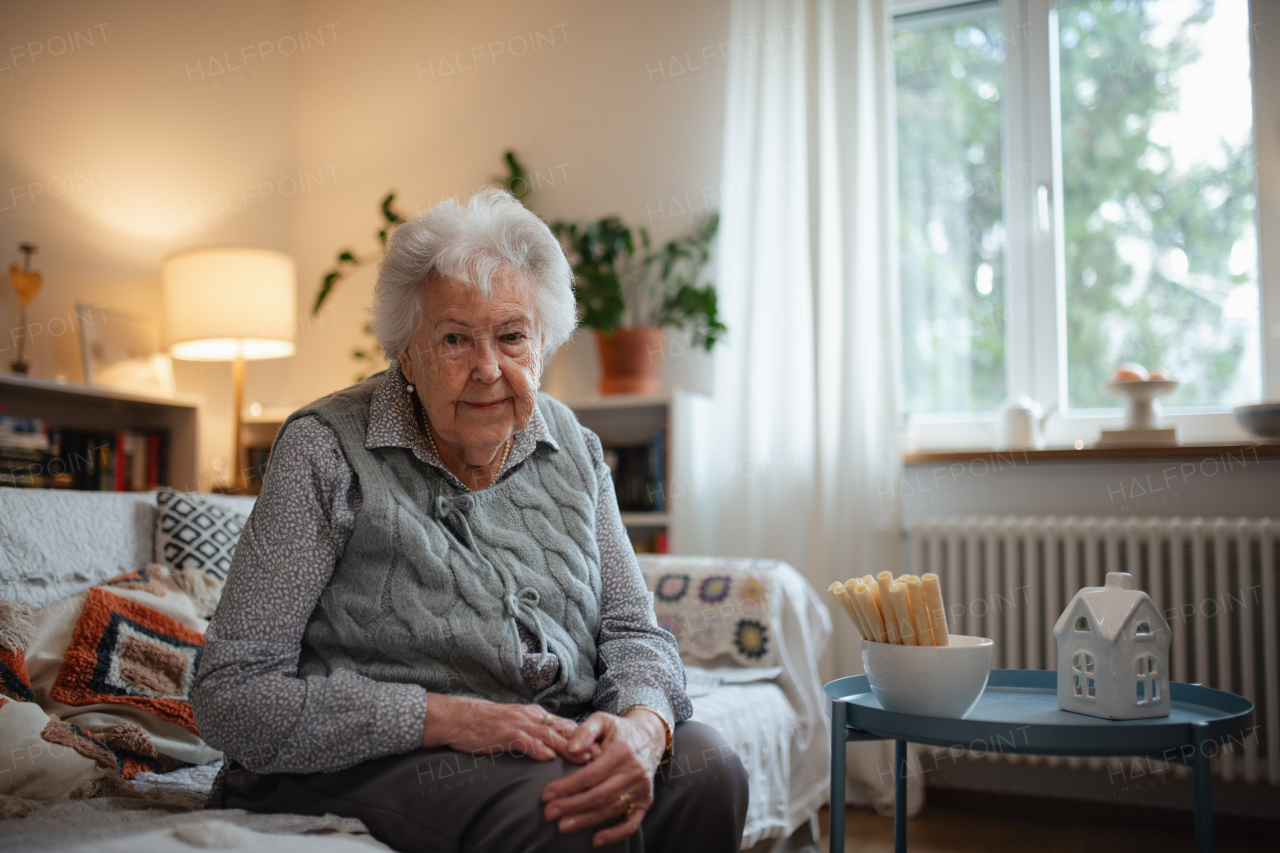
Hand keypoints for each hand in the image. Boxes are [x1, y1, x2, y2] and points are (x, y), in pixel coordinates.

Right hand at [422, 693, 587, 762]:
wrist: (459, 717)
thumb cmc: (487, 723)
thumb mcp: (516, 723)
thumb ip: (535, 732)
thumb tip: (556, 746)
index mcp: (535, 714)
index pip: (565, 725)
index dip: (584, 737)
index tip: (600, 748)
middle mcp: (530, 716)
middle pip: (562, 730)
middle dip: (583, 743)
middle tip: (600, 756)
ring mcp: (517, 723)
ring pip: (548, 735)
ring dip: (567, 747)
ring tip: (582, 759)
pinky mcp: (504, 733)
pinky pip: (524, 740)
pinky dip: (537, 748)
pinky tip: (548, 757)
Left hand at [540, 710, 666, 846]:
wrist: (649, 736)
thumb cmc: (619, 730)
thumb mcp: (602, 720)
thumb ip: (585, 731)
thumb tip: (572, 748)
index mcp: (622, 752)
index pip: (590, 775)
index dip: (567, 786)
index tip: (546, 794)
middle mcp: (634, 772)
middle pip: (599, 795)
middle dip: (571, 806)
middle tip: (548, 813)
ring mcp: (641, 789)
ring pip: (610, 809)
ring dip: (585, 820)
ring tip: (562, 825)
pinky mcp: (646, 801)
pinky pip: (632, 823)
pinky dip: (615, 834)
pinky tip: (595, 839)